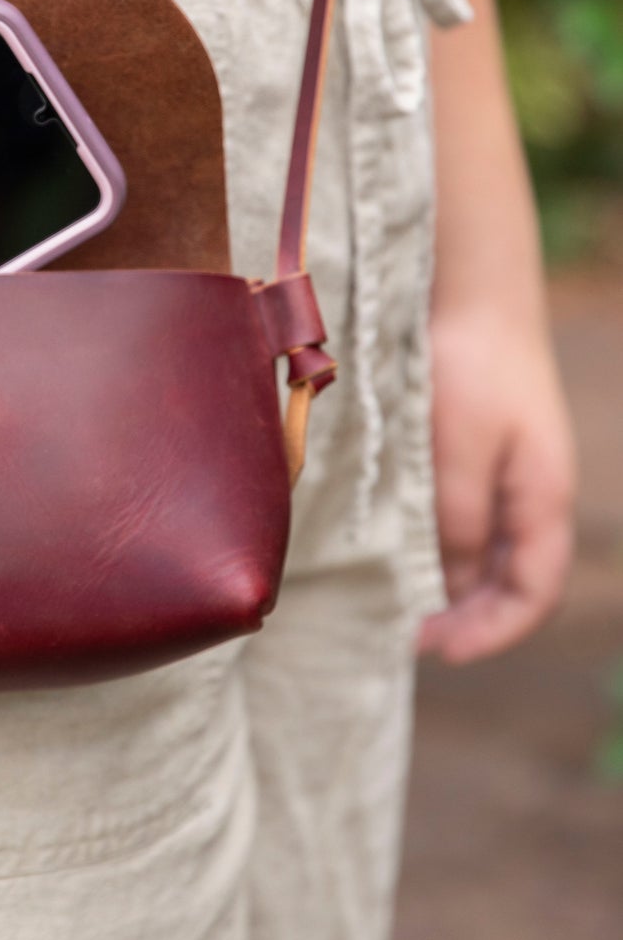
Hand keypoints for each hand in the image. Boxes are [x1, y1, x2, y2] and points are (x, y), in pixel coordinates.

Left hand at [417, 299, 575, 662]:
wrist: (471, 290)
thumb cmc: (469, 364)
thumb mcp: (458, 448)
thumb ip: (454, 515)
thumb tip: (445, 578)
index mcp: (542, 499)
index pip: (531, 592)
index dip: (492, 631)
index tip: (437, 650)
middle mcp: (532, 493)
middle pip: (509, 579)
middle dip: (467, 615)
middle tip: (408, 634)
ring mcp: (509, 471)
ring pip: (485, 550)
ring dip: (450, 581)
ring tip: (398, 598)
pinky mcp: (479, 450)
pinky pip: (466, 515)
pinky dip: (440, 542)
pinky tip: (398, 544)